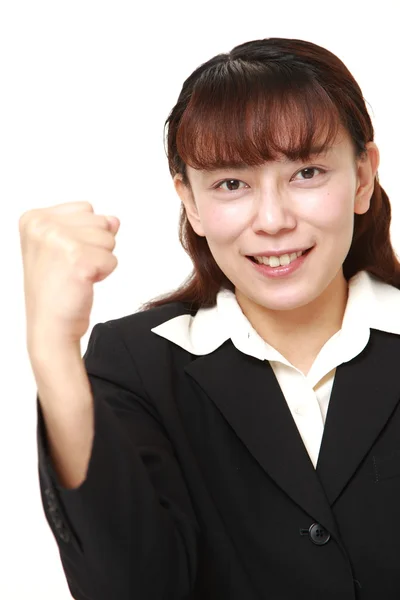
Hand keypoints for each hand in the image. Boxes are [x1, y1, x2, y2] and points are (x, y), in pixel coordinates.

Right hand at [19, 201, 119, 349]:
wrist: (50, 327)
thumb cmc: (54, 290)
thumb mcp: (65, 247)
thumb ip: (89, 226)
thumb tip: (114, 220)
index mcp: (33, 218)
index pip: (86, 209)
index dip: (84, 235)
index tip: (63, 256)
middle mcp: (43, 226)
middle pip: (100, 221)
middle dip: (94, 247)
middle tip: (71, 268)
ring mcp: (59, 241)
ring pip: (109, 239)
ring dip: (99, 261)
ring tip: (76, 275)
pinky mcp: (78, 260)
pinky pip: (113, 259)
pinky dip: (104, 274)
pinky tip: (82, 283)